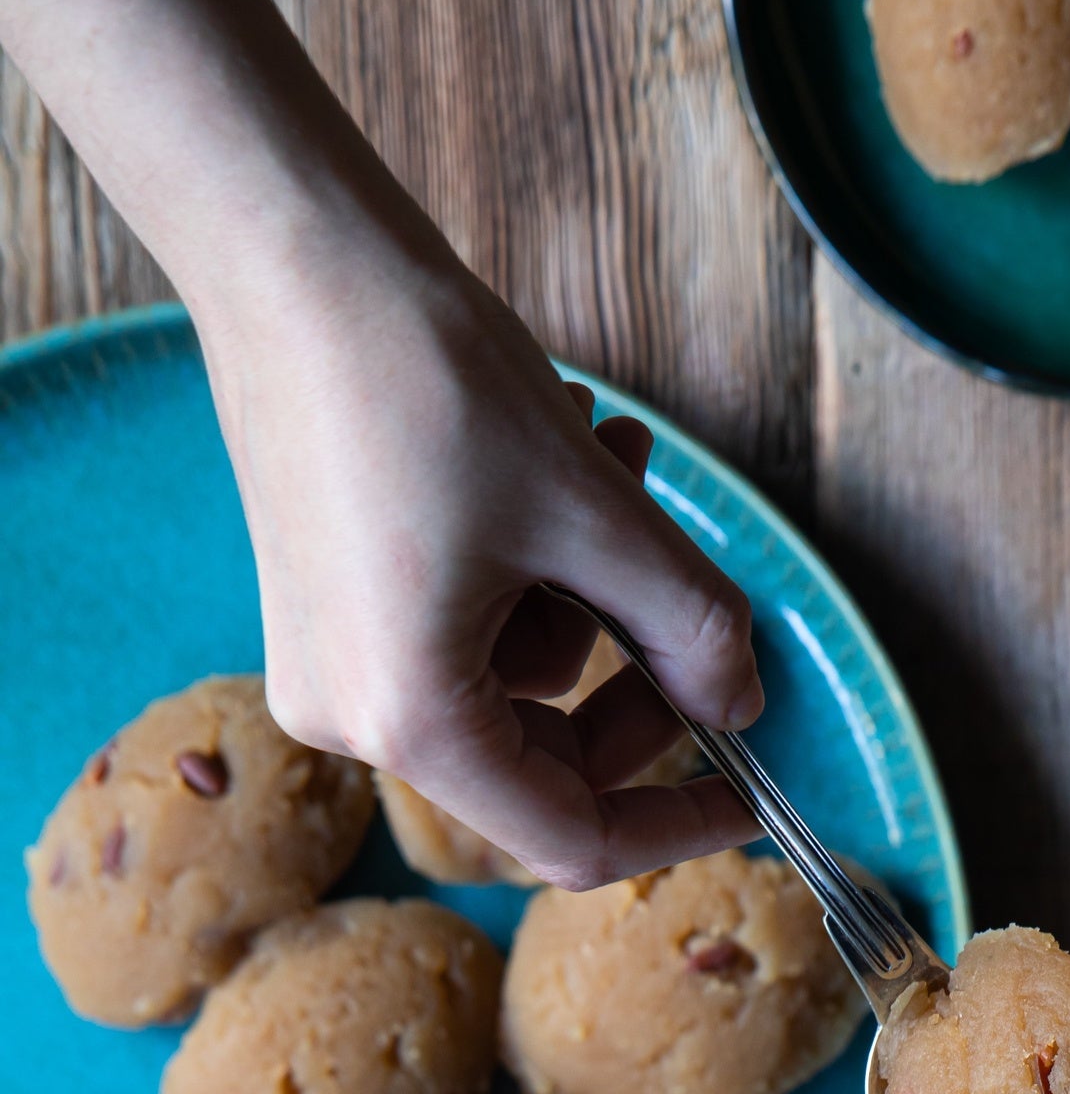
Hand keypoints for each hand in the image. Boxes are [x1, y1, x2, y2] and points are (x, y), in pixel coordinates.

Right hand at [197, 226, 762, 889]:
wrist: (292, 257)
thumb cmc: (426, 381)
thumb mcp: (598, 515)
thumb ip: (690, 627)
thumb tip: (740, 705)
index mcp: (411, 720)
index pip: (574, 836)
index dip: (677, 821)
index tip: (754, 793)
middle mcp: (353, 716)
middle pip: (548, 758)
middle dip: (636, 665)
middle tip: (689, 582)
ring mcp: (333, 663)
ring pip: (520, 675)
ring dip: (592, 580)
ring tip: (610, 456)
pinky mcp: (329, 609)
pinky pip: (466, 628)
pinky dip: (532, 560)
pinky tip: (556, 448)